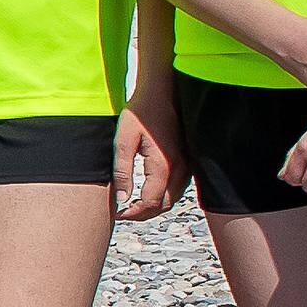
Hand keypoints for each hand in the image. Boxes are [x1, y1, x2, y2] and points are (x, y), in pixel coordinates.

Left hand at [116, 96, 190, 220]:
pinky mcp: (189, 159)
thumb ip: (122, 171)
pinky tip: (151, 193)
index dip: (134, 213)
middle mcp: (180, 167)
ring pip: (175, 197)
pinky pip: (180, 186)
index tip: (118, 213)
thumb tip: (121, 199)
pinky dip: (166, 196)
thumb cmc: (140, 113)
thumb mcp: (123, 141)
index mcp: (163, 165)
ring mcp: (188, 163)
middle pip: (165, 204)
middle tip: (124, 213)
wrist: (161, 92)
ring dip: (156, 206)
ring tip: (134, 206)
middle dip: (144, 214)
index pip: (151, 202)